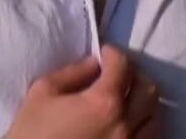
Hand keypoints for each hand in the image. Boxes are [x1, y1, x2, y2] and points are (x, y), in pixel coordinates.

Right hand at [5, 45, 163, 138]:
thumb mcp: (42, 94)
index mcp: (104, 103)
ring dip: (142, 102)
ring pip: (154, 116)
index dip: (113, 54)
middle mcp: (125, 124)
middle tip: (116, 75)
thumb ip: (72, 72)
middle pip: (148, 89)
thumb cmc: (32, 134)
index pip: (122, 65)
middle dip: (133, 75)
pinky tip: (126, 124)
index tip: (104, 54)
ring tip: (124, 101)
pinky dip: (143, 127)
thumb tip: (94, 63)